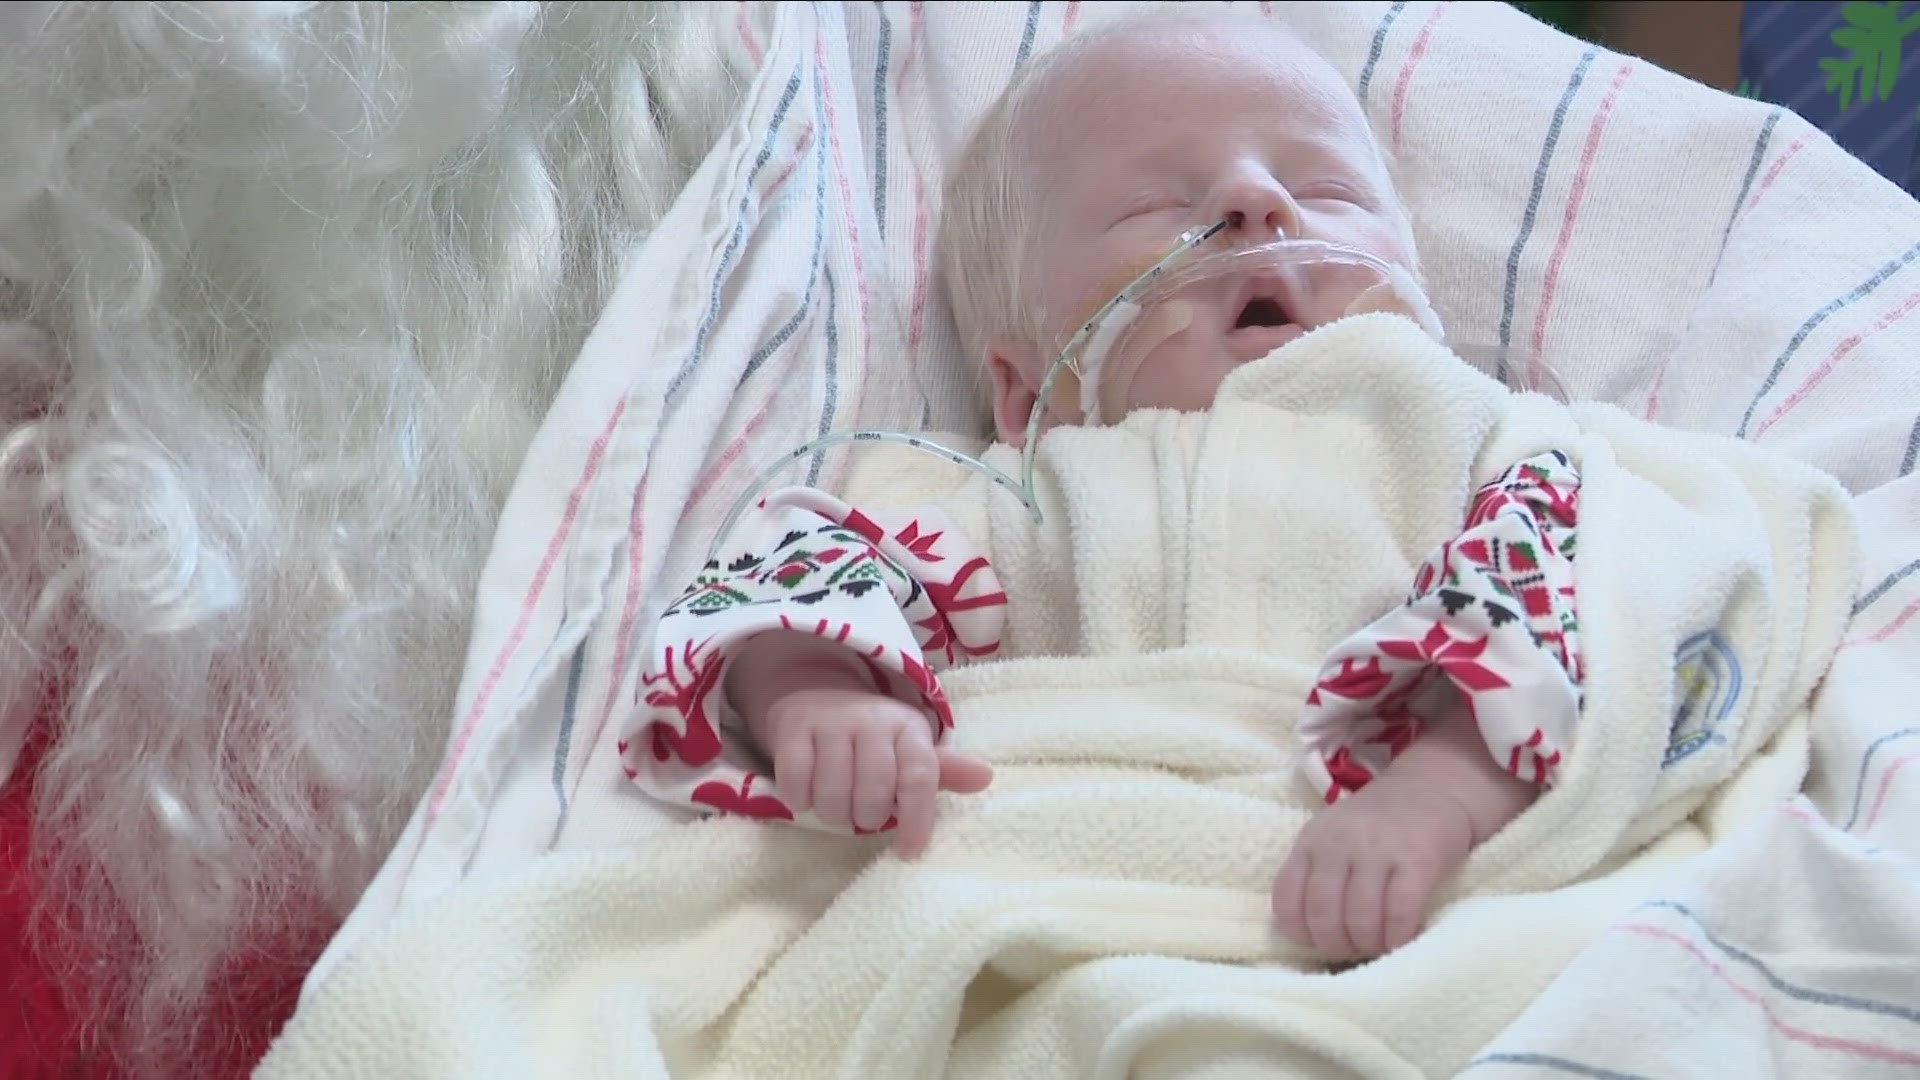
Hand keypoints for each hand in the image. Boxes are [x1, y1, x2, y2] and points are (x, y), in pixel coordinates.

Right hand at [757, 684, 992, 857]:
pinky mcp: (793, 729)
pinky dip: (801, 799)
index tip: (909, 851)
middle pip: (873, 792)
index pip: (919, 776)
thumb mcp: (910, 748)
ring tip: (837, 809)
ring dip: (833, 815)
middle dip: (867, 818)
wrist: (819, 691)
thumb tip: (986, 778)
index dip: (917, 819)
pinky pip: (795, 780)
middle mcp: (871, 720)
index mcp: (907, 728)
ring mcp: (830, 723)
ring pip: (832, 792)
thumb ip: (942, 771)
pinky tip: (808, 797)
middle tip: (863, 816)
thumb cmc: (873, 735)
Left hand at [1272, 779, 1473, 961]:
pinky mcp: (1418, 860)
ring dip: (1368, 945)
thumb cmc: (1376, 823)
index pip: (1286, 900)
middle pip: (1323, 916)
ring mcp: (1378, 850)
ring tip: (1377, 946)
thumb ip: (1314, 871)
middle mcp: (1339, 843)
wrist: (1430, 789)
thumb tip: (1308, 931)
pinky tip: (1400, 940)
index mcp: (1311, 840)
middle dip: (1336, 945)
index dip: (1300, 932)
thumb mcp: (1332, 835)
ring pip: (1360, 920)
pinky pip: (1400, 914)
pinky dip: (1397, 937)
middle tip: (1352, 949)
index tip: (1317, 942)